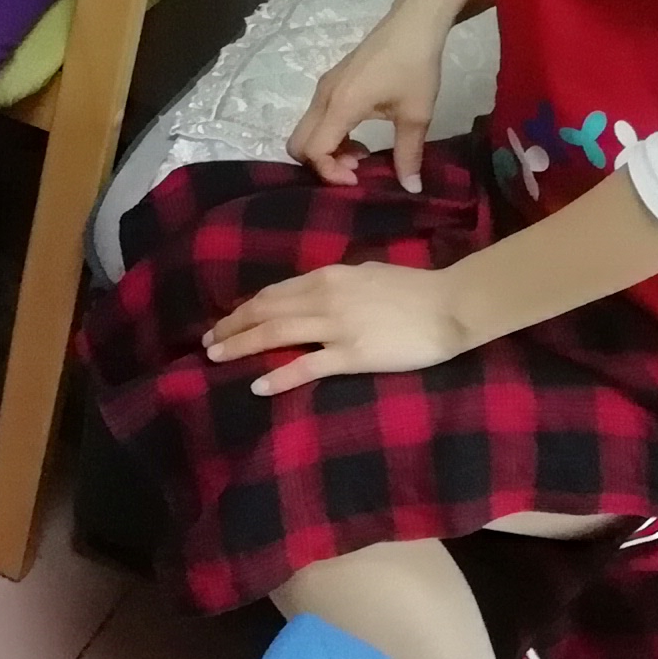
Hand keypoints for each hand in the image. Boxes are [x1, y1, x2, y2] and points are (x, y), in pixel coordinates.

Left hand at [204, 259, 470, 396]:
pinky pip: (307, 365)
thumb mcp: (366, 273)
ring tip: (218, 359)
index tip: (224, 321)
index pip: (273, 293)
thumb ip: (337, 283)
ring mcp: (337, 327)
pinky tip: (258, 385)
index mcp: (327, 276)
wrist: (448, 306)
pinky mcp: (352, 354)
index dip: (244, 308)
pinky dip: (279, 376)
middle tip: (209, 344)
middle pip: (265, 311)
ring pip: (276, 334)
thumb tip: (315, 291)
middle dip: (233, 327)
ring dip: (243, 346)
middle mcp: (324, 297)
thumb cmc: (412, 288)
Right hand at [283, 0, 449, 190]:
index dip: (330, 172)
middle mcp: (323, 97)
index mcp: (340, 105)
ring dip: (328, 150)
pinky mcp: (332, 82)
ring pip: (307, 130)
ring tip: (364, 155)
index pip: (314, 150)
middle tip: (356, 169)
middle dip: (322, 164)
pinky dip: (332, 135)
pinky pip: (318, 118)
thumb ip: (408, 154)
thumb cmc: (416, 66)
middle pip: (298, 143)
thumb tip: (411, 189)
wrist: (415, 23)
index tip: (359, 178)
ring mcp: (325, 87)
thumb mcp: (416, 114)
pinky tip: (362, 136)